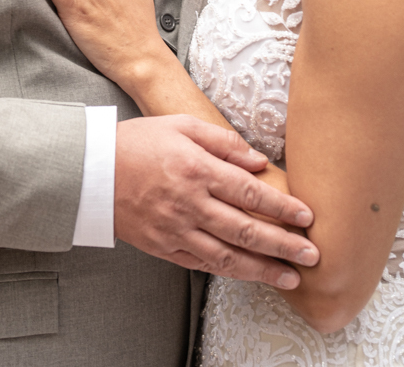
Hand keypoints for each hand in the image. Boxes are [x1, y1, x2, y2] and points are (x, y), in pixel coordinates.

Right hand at [115, 115, 317, 285]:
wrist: (91, 171)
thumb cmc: (137, 142)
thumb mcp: (180, 125)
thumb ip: (222, 141)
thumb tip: (257, 161)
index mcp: (196, 169)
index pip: (251, 193)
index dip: (283, 207)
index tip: (307, 217)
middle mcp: (190, 203)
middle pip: (246, 230)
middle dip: (284, 245)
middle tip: (312, 255)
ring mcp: (176, 230)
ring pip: (228, 257)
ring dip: (263, 269)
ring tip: (291, 277)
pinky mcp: (164, 248)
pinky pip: (203, 265)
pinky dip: (230, 273)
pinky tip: (249, 274)